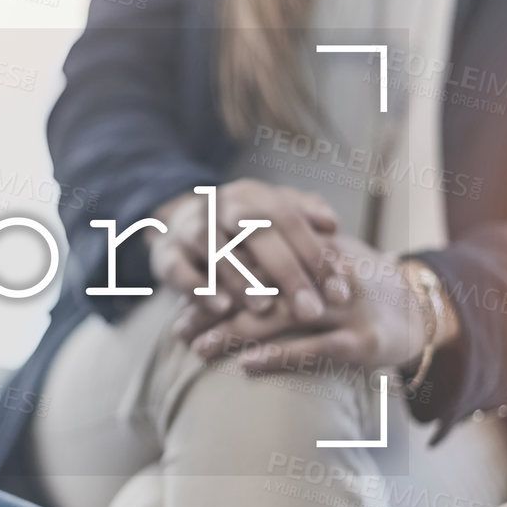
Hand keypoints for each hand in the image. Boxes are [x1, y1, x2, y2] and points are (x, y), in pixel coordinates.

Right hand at [150, 181, 345, 335]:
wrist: (178, 223)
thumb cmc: (241, 229)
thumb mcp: (272, 213)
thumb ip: (305, 216)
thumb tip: (332, 224)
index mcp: (253, 196)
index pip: (291, 221)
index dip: (317, 256)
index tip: (341, 293)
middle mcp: (221, 205)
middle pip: (257, 232)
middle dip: (287, 273)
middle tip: (310, 311)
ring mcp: (191, 228)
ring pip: (216, 248)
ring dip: (242, 280)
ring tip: (266, 310)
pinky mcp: (166, 253)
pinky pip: (179, 268)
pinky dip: (200, 288)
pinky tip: (221, 309)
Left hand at [185, 235, 423, 374]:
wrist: (423, 307)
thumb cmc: (357, 286)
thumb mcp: (320, 260)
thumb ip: (280, 259)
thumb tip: (222, 264)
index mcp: (312, 251)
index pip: (252, 260)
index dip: (214, 280)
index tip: (179, 299)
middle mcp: (326, 276)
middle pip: (259, 287)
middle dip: (214, 309)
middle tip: (178, 330)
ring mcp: (346, 308)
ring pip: (282, 316)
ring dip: (234, 333)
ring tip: (200, 349)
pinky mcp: (363, 340)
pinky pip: (315, 348)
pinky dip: (279, 356)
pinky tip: (247, 366)